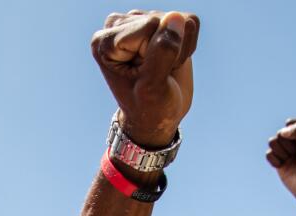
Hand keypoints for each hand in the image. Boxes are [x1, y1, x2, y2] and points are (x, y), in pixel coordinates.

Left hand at [93, 10, 196, 149]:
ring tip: (164, 69)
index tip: (146, 75)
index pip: (149, 25)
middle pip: (162, 19)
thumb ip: (162, 52)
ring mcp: (140, 21)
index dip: (157, 52)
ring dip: (180, 49)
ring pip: (179, 18)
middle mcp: (119, 26)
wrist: (157, 118)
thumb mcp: (152, 87)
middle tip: (158, 74)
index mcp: (105, 40)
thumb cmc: (149, 108)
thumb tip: (175, 17)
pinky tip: (173, 60)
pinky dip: (188, 45)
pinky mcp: (161, 22)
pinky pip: (190, 21)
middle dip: (170, 50)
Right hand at [265, 118, 295, 205]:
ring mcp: (285, 147)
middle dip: (288, 146)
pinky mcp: (277, 158)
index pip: (291, 124)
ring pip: (272, 141)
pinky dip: (274, 161)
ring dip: (281, 153)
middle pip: (280, 133)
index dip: (295, 136)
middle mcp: (295, 137)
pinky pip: (268, 153)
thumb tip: (280, 132)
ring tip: (290, 160)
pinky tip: (283, 166)